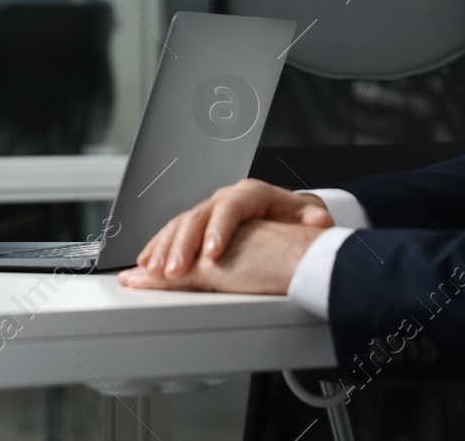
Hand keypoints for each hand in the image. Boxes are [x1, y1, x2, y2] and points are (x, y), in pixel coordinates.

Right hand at [134, 178, 333, 278]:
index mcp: (250, 194)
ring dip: (164, 249)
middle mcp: (225, 199)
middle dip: (183, 246)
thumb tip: (317, 220)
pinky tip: (146, 264)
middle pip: (197, 217)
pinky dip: (157, 248)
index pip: (230, 208)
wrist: (286, 215)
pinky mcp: (198, 226)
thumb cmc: (294, 217)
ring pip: (179, 225)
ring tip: (153, 270)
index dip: (218, 230)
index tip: (212, 253)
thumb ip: (310, 217)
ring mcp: (209, 212)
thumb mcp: (306, 215)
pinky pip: (172, 233)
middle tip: (175, 270)